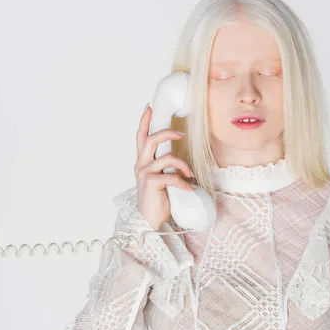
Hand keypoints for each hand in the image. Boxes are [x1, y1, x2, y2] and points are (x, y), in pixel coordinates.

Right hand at [134, 103, 194, 230]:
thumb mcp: (158, 180)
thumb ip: (162, 167)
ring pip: (167, 157)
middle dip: (167, 132)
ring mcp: (144, 173)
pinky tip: (188, 189)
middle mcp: (140, 165)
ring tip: (190, 175)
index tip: (149, 108)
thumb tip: (180, 159)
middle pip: (151, 139)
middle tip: (181, 134)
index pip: (140, 137)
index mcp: (141, 163)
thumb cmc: (156, 200)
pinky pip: (172, 176)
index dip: (144, 122)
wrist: (148, 221)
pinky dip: (183, 182)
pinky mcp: (151, 183)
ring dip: (183, 165)